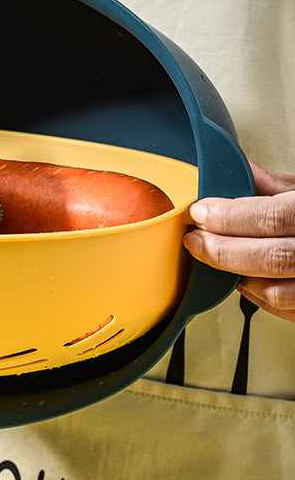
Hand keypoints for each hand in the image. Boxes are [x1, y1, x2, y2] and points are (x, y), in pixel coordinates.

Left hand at [184, 162, 294, 322]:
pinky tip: (242, 278)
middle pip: (270, 257)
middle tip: (196, 241)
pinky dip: (256, 295)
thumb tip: (231, 169)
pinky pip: (284, 309)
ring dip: (236, 275)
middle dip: (222, 250)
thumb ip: (271, 187)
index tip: (201, 213)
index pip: (272, 217)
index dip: (229, 217)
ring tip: (214, 258)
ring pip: (274, 291)